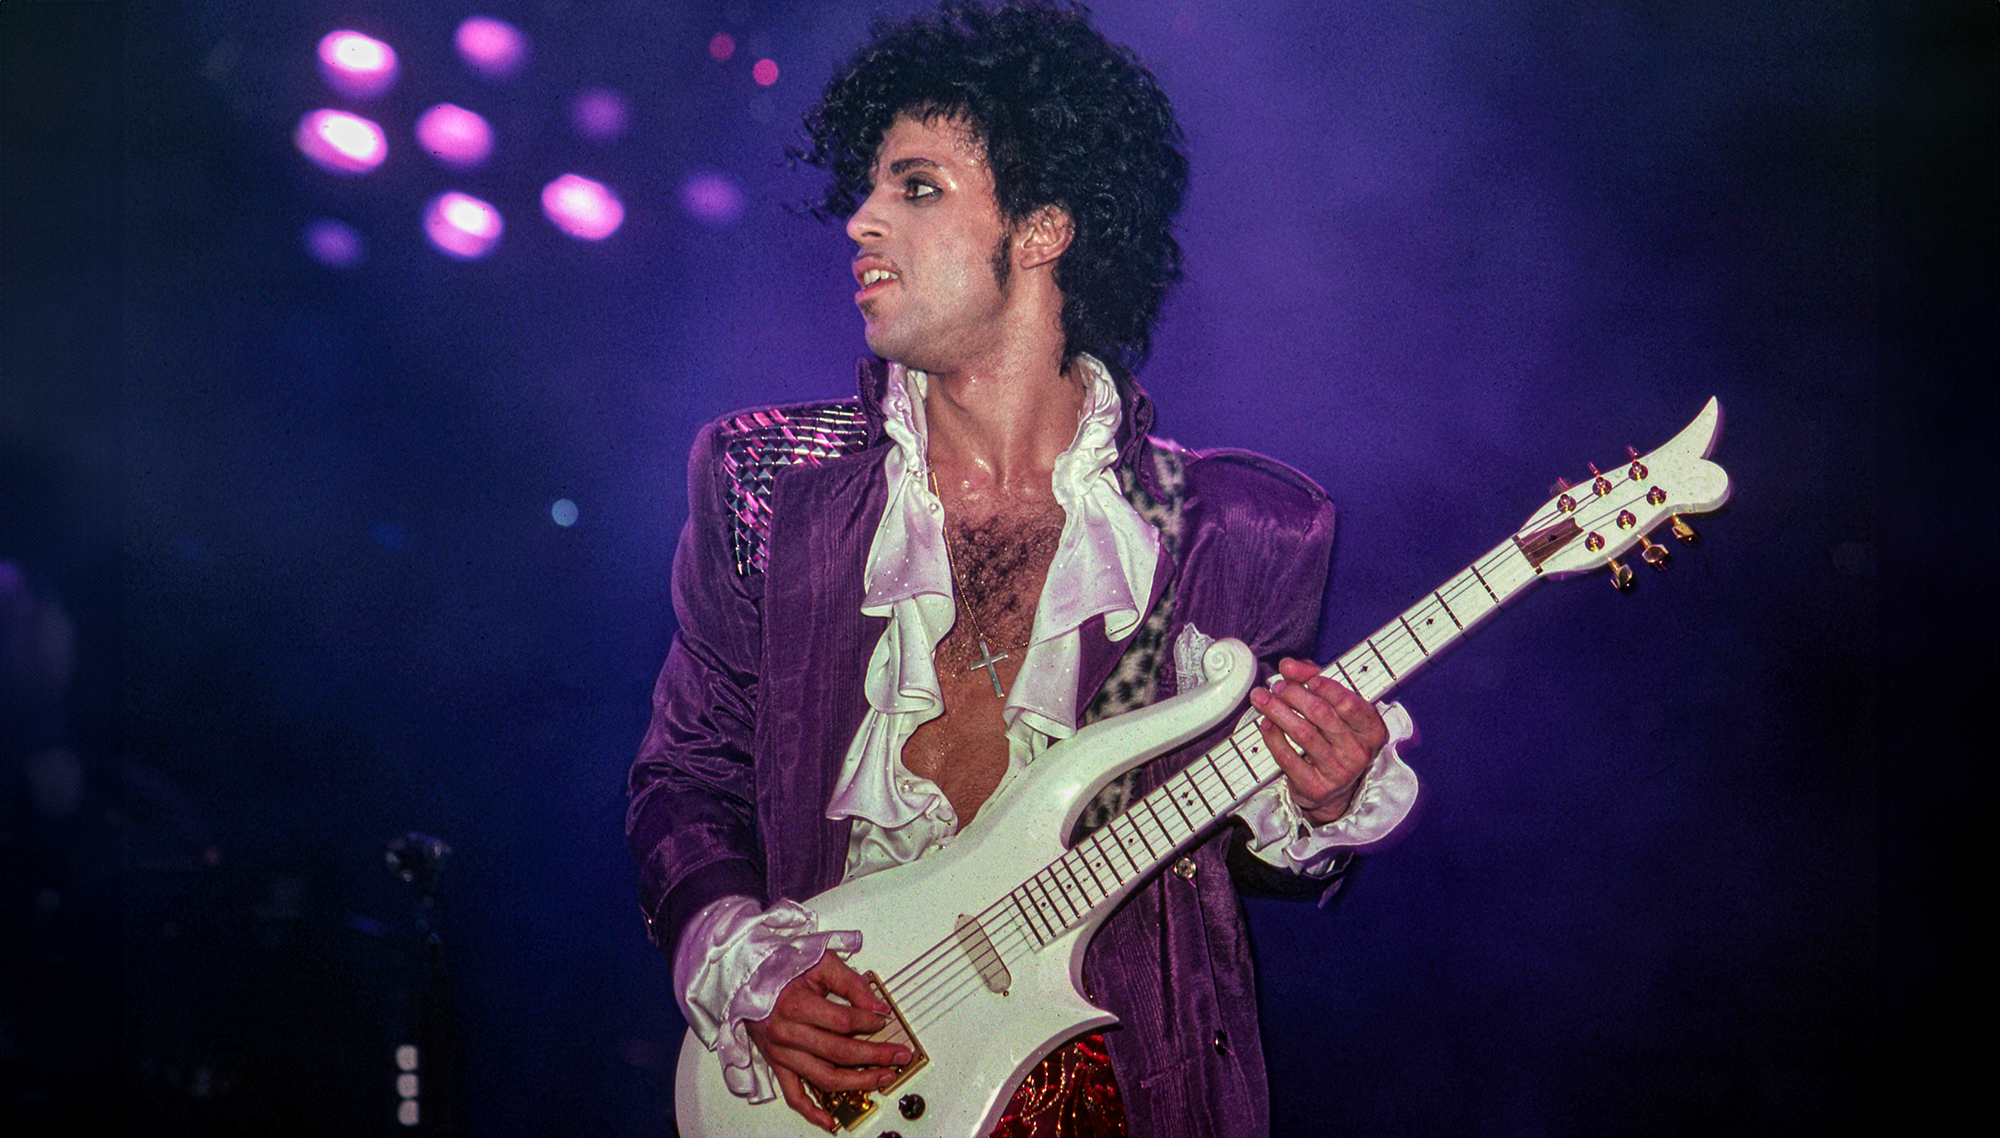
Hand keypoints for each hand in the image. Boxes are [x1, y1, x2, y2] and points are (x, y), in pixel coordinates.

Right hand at [746, 950, 913, 1129]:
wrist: (748, 978)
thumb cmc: (782, 968)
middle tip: (898, 1056)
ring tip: (882, 1078)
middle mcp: (787, 1033)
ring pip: (824, 1077)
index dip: (869, 1022)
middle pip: (839, 1053)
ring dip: (857, 1082)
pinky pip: (793, 1095)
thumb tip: (877, 1006)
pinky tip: (830, 1120)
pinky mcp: (777, 1064)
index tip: (883, 1019)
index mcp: (796, 1005)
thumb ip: (851, 983)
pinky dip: (812, 1111)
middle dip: (876, 1056)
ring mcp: (782, 1053)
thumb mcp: (820, 962)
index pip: (843, 1021)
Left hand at [1249, 657, 1389, 824]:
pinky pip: (1287, 757)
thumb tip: (1288, 666)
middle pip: (1321, 714)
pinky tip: (1265, 723)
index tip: (1309, 679)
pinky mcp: (1315, 787)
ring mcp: (1338, 772)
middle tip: (1276, 686)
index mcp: (1371, 730)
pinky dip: (1272, 736)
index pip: (1350, 704)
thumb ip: (1313, 679)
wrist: (1333, 790)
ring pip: (1302, 733)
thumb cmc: (1333, 738)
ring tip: (1262, 698)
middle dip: (1294, 694)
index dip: (1327, 688)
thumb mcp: (1333, 707)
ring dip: (1277, 711)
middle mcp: (1359, 752)